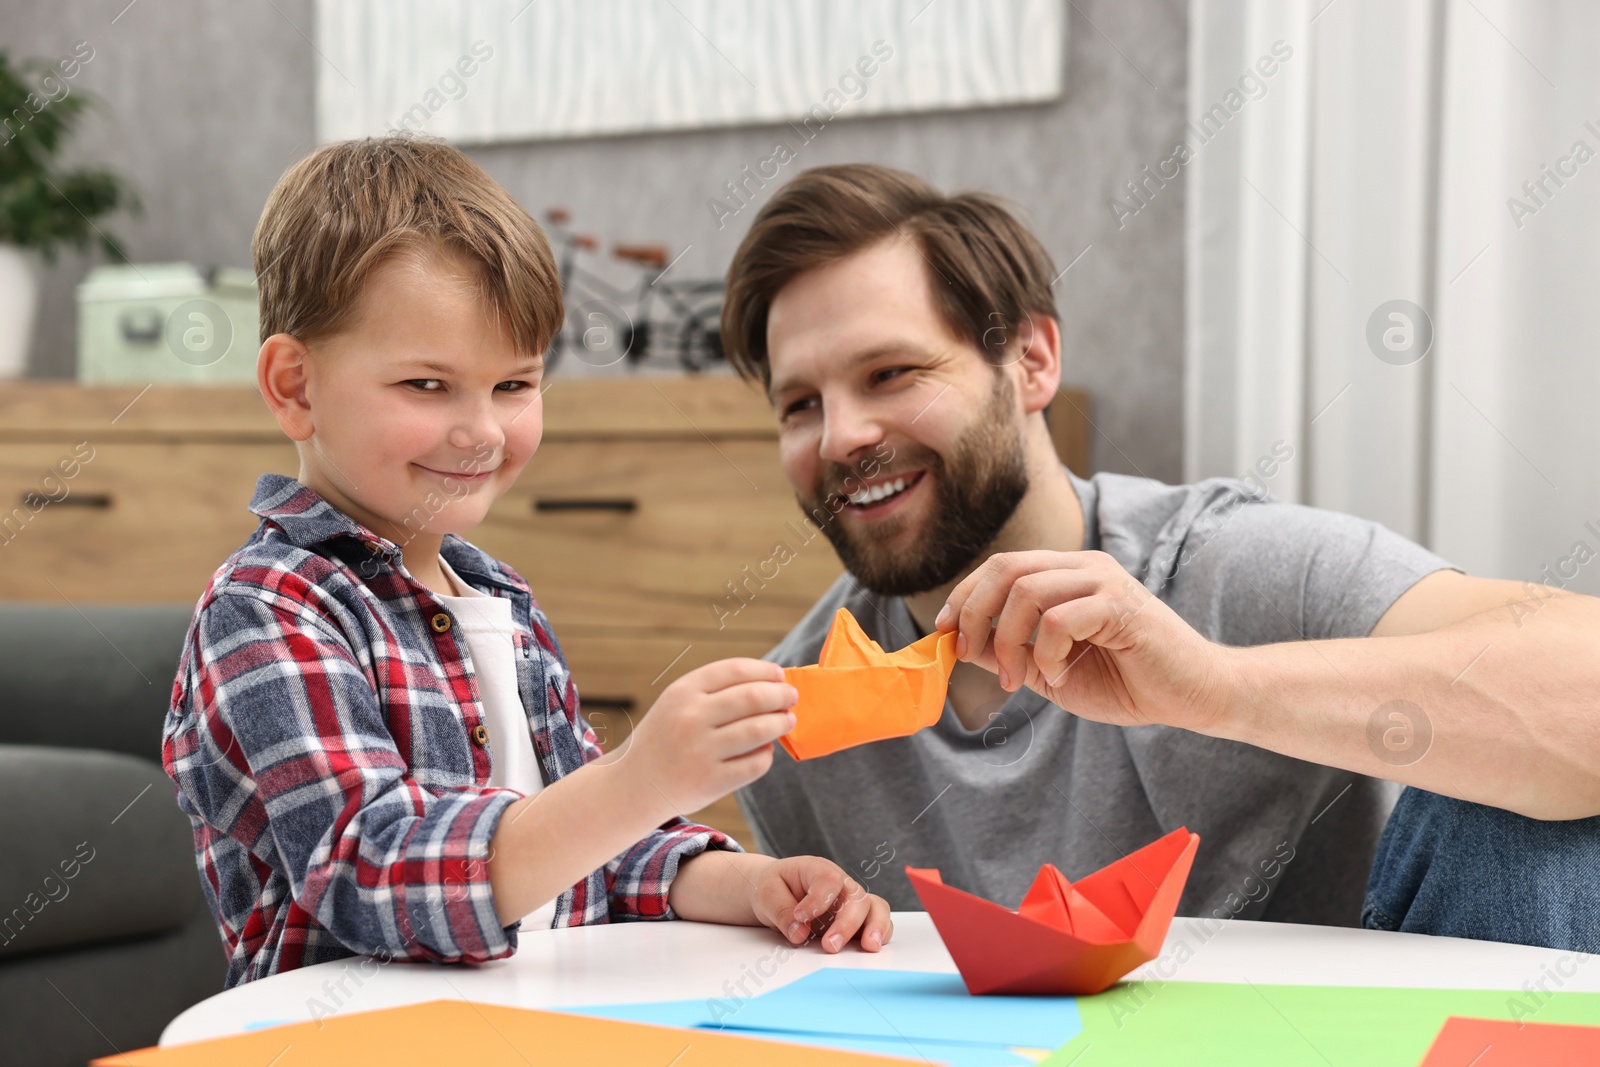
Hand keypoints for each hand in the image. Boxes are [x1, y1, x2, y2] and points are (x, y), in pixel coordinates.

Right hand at [618, 659, 797, 820]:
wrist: (632, 785)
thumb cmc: (665, 738)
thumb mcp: (677, 703)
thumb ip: (716, 691)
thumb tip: (771, 683)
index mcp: (682, 692)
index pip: (735, 670)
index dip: (765, 671)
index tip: (780, 675)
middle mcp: (690, 718)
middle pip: (753, 697)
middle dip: (780, 695)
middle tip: (791, 697)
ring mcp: (700, 751)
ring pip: (759, 730)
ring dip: (781, 723)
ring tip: (788, 721)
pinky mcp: (711, 781)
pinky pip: (755, 763)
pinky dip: (767, 754)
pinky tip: (765, 750)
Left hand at [750, 856, 892, 952]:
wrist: (777, 892)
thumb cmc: (774, 887)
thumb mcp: (766, 893)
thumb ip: (781, 911)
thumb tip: (800, 934)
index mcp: (819, 870)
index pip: (829, 879)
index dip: (818, 900)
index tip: (800, 917)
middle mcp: (841, 885)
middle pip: (857, 897)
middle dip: (847, 924)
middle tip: (830, 946)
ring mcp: (851, 903)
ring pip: (876, 908)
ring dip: (875, 927)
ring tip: (869, 947)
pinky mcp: (856, 922)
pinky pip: (877, 925)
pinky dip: (879, 935)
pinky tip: (869, 948)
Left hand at [935, 550, 1235, 732]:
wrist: (1193, 695)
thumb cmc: (1128, 682)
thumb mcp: (1051, 670)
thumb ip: (1009, 652)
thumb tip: (961, 643)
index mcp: (1066, 574)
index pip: (999, 566)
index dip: (962, 596)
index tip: (943, 634)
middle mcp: (1083, 567)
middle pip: (1005, 567)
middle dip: (974, 613)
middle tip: (970, 655)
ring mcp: (1104, 581)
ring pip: (1026, 591)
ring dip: (1009, 641)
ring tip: (1019, 680)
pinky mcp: (1121, 606)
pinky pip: (1059, 619)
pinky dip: (1046, 653)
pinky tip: (1059, 677)